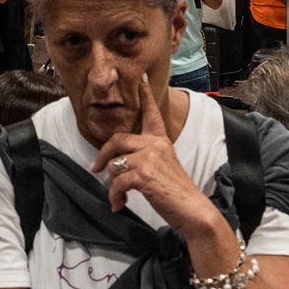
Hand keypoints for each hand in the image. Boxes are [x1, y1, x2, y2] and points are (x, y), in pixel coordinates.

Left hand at [90, 73, 213, 235]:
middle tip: (95, 168)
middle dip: (102, 156)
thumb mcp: (163, 166)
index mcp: (160, 140)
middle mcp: (155, 144)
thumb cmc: (175, 191)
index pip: (151, 113)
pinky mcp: (144, 174)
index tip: (141, 79)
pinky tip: (119, 204)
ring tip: (118, 196)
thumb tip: (116, 165)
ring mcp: (149, 158)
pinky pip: (117, 182)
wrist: (192, 209)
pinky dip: (114, 195)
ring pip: (114, 164)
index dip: (145, 95)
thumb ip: (144, 158)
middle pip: (116, 139)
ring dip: (111, 184)